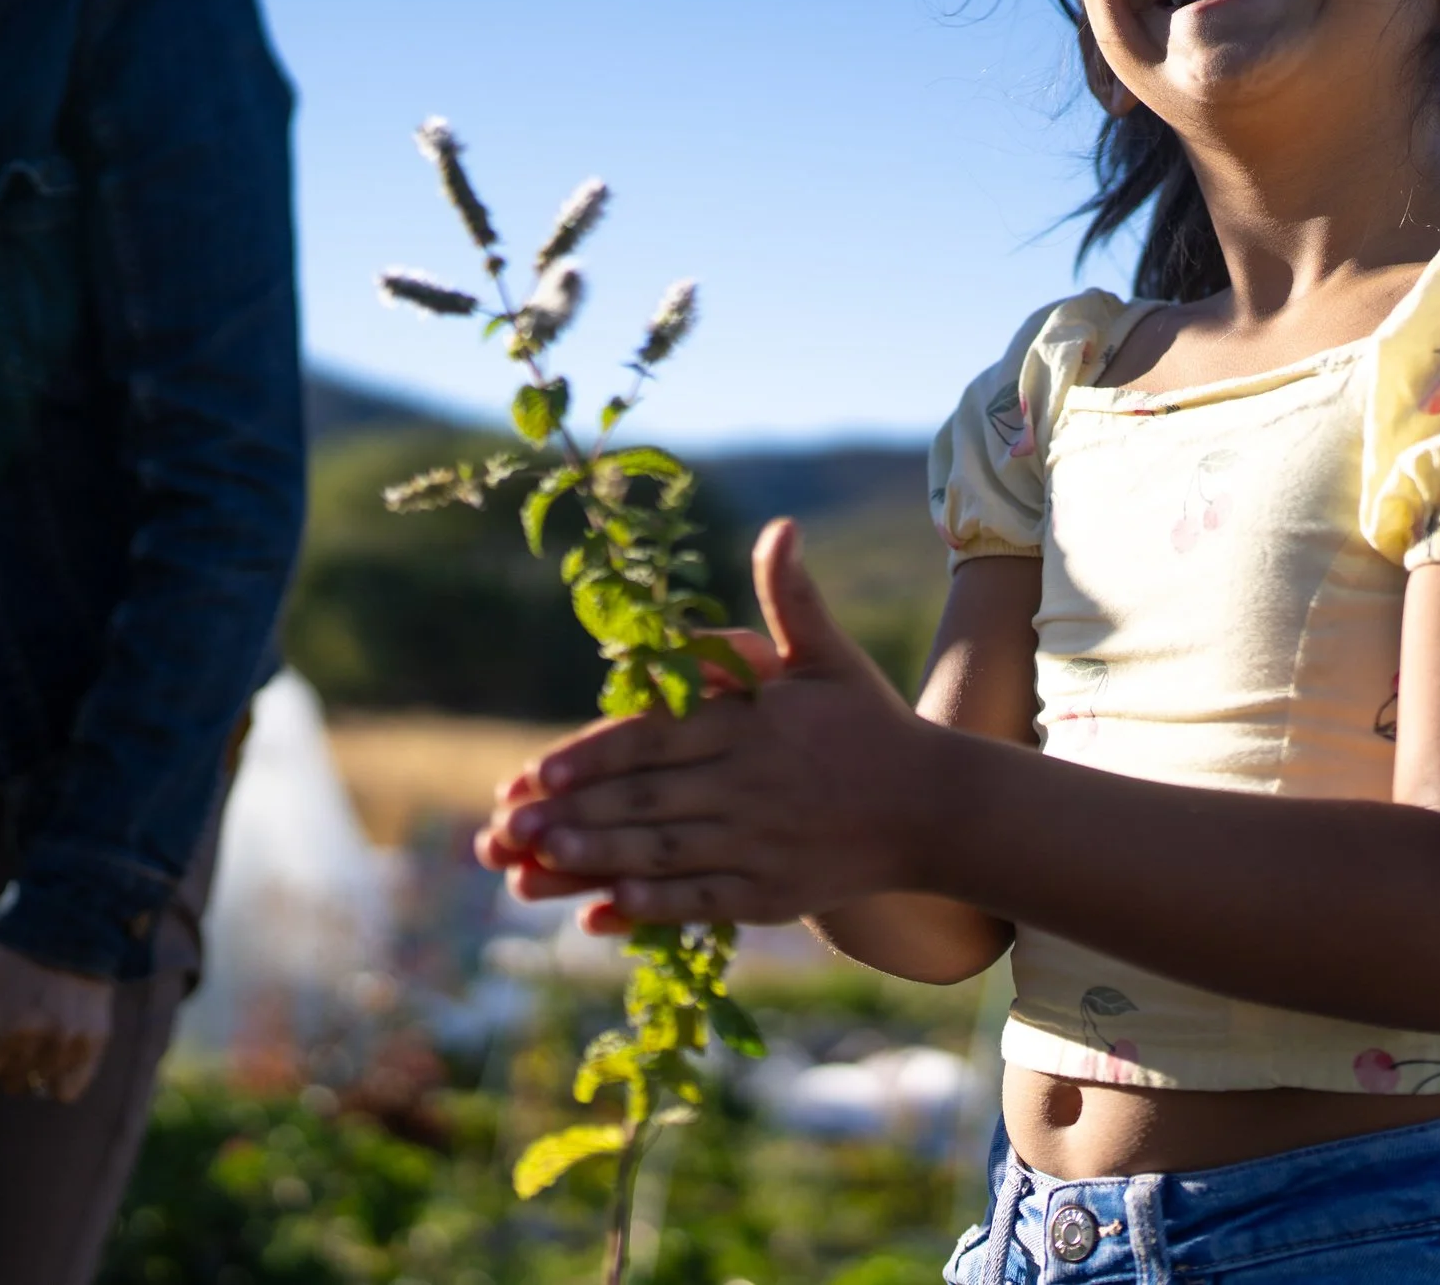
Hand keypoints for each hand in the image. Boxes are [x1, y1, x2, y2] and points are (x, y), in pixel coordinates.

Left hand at [0, 935, 114, 1102]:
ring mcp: (75, 1042)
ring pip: (30, 1086)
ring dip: (23, 1065)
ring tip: (33, 1023)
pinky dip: (52, 1077)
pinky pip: (65, 1090)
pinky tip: (51, 1047)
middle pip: (0, 1080)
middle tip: (10, 1012)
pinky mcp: (96, 1043)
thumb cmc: (7, 956)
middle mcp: (47, 1038)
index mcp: (9, 1024)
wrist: (72, 923)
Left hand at [486, 519, 940, 928]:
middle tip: (504, 828)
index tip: (538, 771)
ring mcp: (761, 845)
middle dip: (574, 816)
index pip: (659, 739)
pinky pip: (703, 902)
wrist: (935, 809)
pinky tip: (602, 913)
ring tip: (529, 870)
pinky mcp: (773, 894)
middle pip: (648, 802)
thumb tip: (780, 526)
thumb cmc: (871, 726)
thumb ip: (791, 597)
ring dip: (594, 862)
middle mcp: (752, 786)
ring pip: (664, 855)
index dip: (595, 756)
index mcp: (755, 726)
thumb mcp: (829, 657)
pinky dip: (652, 908)